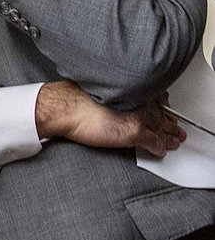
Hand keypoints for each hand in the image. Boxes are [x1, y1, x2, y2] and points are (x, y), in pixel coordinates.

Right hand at [35, 80, 184, 155]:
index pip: (153, 97)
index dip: (161, 105)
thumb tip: (114, 100)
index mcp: (128, 88)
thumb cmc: (72, 99)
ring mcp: (138, 115)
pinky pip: (154, 143)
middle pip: (160, 113)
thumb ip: (113, 93)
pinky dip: (158, 148)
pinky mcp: (135, 132)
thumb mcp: (96, 89)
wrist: (64, 108)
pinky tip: (160, 151)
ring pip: (160, 128)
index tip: (165, 108)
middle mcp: (136, 99)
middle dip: (169, 122)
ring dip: (168, 136)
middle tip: (175, 128)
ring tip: (173, 142)